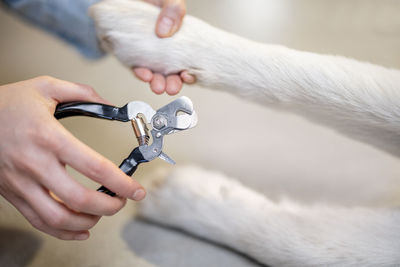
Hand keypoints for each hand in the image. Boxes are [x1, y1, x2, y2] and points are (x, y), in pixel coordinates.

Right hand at [0, 76, 145, 239]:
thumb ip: (82, 93)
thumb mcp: (45, 87)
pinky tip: (80, 228)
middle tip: (122, 201)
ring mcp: (21, 183)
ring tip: (103, 213)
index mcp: (49, 137)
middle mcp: (35, 164)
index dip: (121, 182)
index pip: (94, 167)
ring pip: (57, 218)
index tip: (136, 189)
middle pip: (79, 199)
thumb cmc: (6, 104)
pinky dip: (62, 231)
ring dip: (88, 221)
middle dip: (109, 206)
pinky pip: (38, 221)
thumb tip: (111, 105)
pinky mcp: (12, 193)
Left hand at [132, 0, 195, 94]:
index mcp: (179, 40)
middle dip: (173, 83)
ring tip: (158, 86)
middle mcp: (165, 49)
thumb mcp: (169, 0)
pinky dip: (140, 73)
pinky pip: (137, 68)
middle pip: (172, 73)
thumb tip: (165, 31)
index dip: (189, 73)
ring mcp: (148, 53)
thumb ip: (173, 10)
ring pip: (155, 74)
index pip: (187, 62)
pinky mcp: (131, 55)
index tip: (188, 76)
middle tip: (172, 87)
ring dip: (157, 82)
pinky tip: (144, 74)